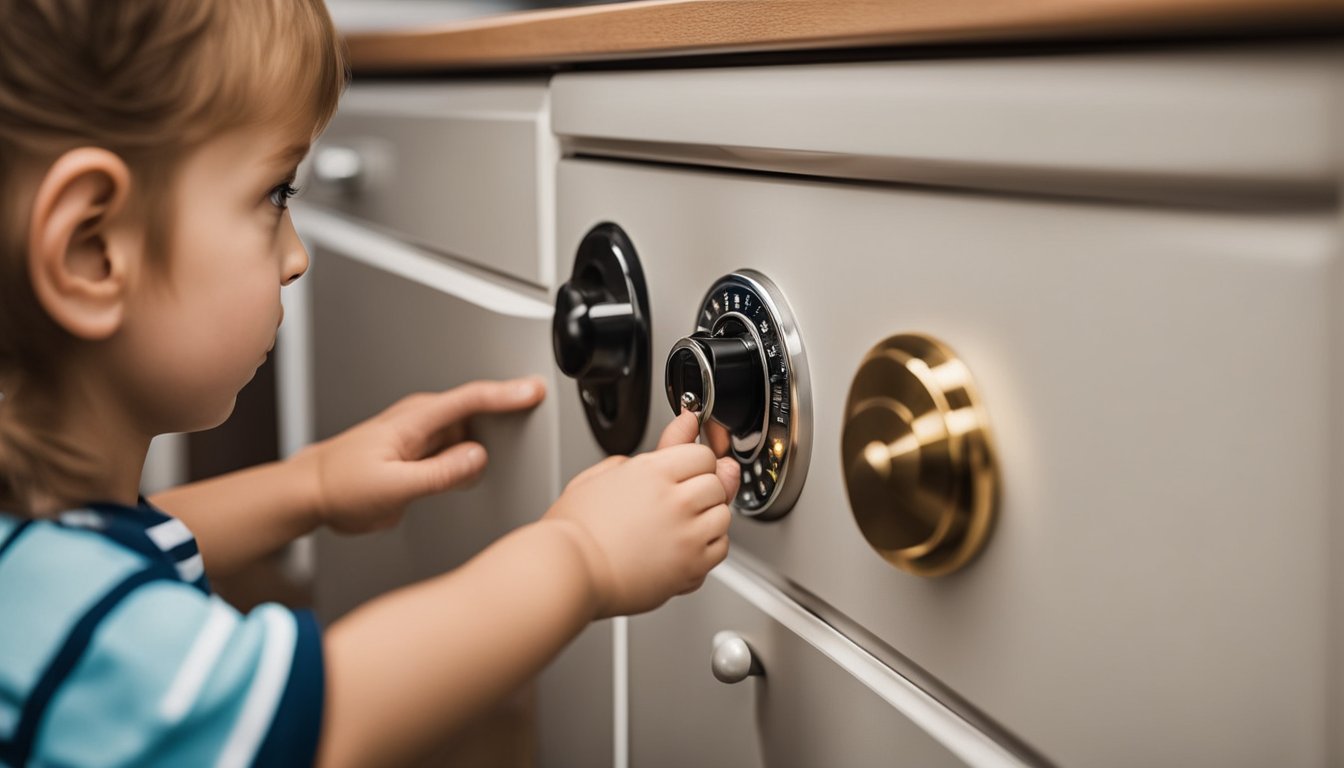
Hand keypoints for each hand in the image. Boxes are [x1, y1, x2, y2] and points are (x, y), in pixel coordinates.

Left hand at [295, 377, 546, 533]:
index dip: (506, 393)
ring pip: (469, 430)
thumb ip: (439, 474)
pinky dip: (475, 453)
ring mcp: (422, 435)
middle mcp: (420, 421)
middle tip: (539, 407)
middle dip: (509, 406)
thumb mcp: (393, 488)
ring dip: (493, 433)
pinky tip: (480, 466)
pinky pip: (458, 447)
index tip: (535, 390)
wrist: (311, 492)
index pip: (470, 399)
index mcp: (415, 421)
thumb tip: (478, 459)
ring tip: (517, 438)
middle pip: (477, 408)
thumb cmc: (340, 486)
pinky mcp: (423, 452)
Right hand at [541, 411, 735, 617]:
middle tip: (678, 499)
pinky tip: (685, 544)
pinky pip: (720, 547)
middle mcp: (675, 500)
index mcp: (653, 471)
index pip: (703, 455)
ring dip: (707, 516)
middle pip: (716, 482)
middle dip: (701, 488)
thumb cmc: (574, 529)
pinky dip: (708, 545)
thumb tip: (684, 426)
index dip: (693, 462)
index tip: (687, 470)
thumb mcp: (604, 473)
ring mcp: (686, 535)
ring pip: (723, 514)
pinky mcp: (691, 566)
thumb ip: (653, 449)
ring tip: (679, 523)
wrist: (567, 571)